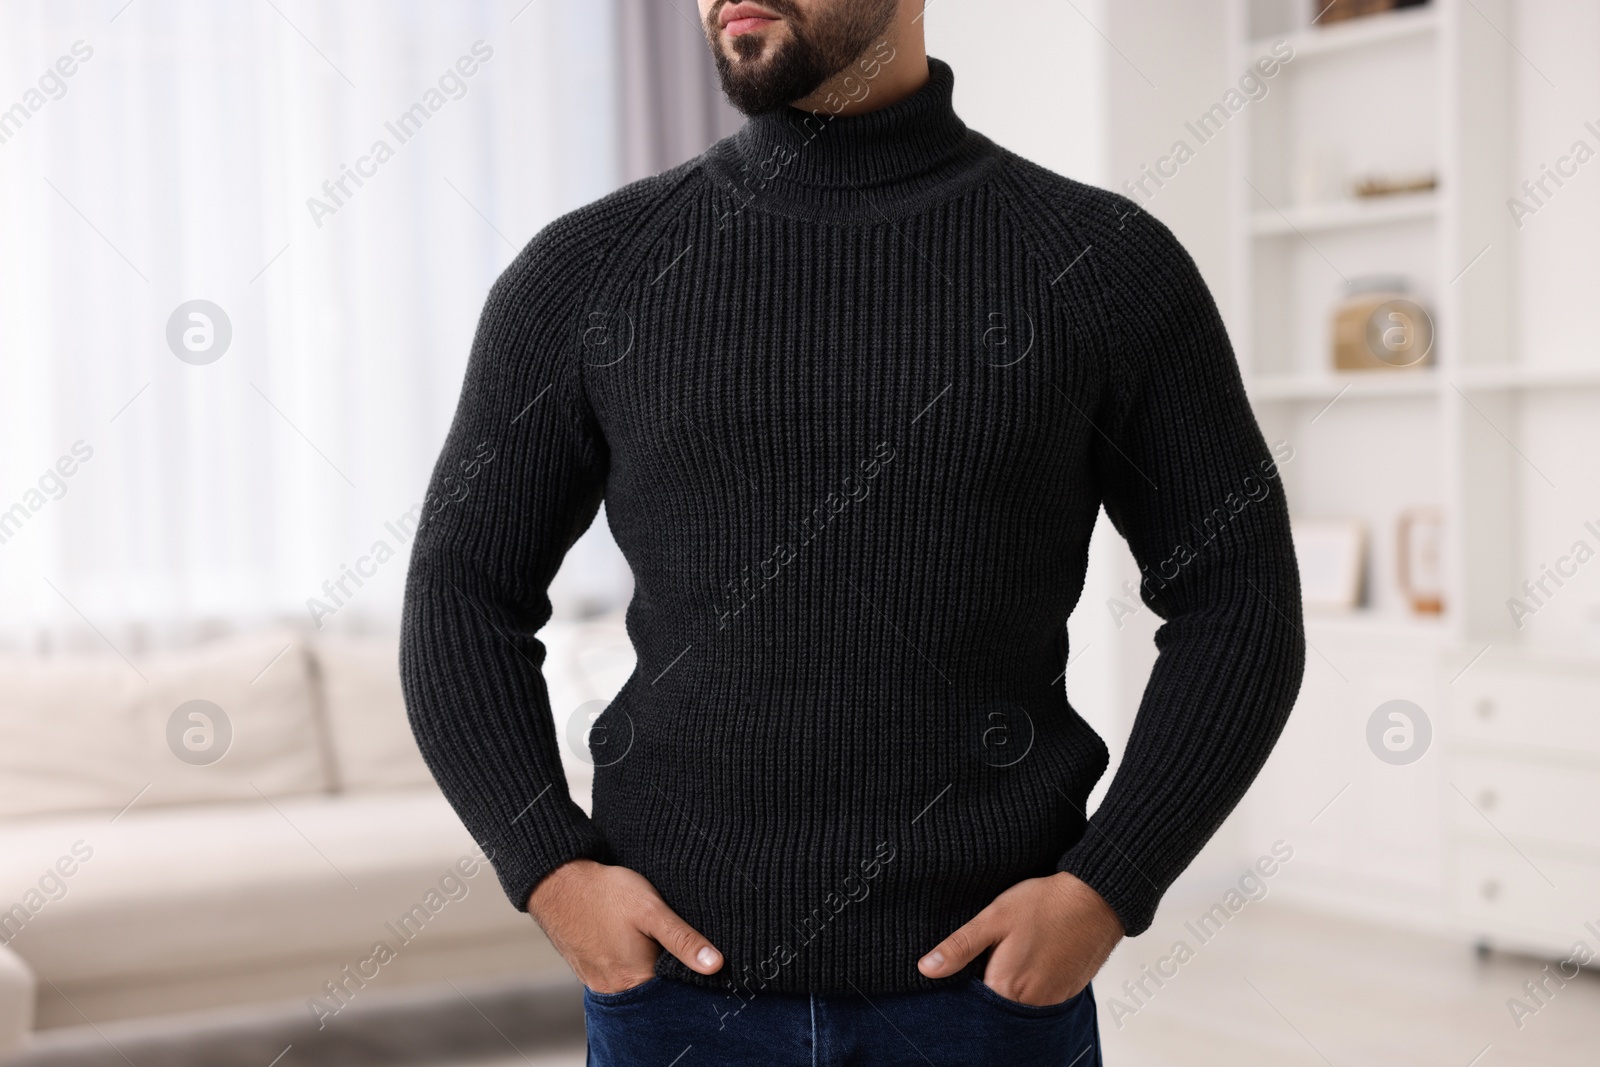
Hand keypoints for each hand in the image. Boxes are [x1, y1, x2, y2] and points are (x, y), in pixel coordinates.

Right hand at [527, 858, 723, 993]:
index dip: (690, 980)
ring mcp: (597, 981)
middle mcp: (614, 988)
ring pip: (634, 984)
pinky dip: (629, 965)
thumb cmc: (606, 893)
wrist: (558, 881)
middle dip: (669, 975)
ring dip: (648, 969)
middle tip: (677, 948)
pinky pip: (616, 976)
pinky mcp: (588, 969)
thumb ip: (683, 939)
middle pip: (653, 992)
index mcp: (634, 979)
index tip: (704, 963)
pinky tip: (633, 945)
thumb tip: (715, 965)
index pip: (673, 995)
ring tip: (655, 944)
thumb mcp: (652, 910)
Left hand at [917, 871, 1123, 1005]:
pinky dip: (1032, 985)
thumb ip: (960, 946)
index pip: (973, 1004)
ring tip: (1014, 954)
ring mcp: (1052, 1001)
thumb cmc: (1046, 904)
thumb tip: (927, 968)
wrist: (1097, 899)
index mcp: (1006, 986)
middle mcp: (1031, 1003)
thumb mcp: (994, 917)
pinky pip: (1040, 999)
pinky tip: (1033, 959)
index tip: (967, 967)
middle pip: (996, 1007)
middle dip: (988, 986)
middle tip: (993, 955)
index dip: (964, 987)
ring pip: (1018, 1004)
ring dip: (1011, 987)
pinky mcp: (1068, 994)